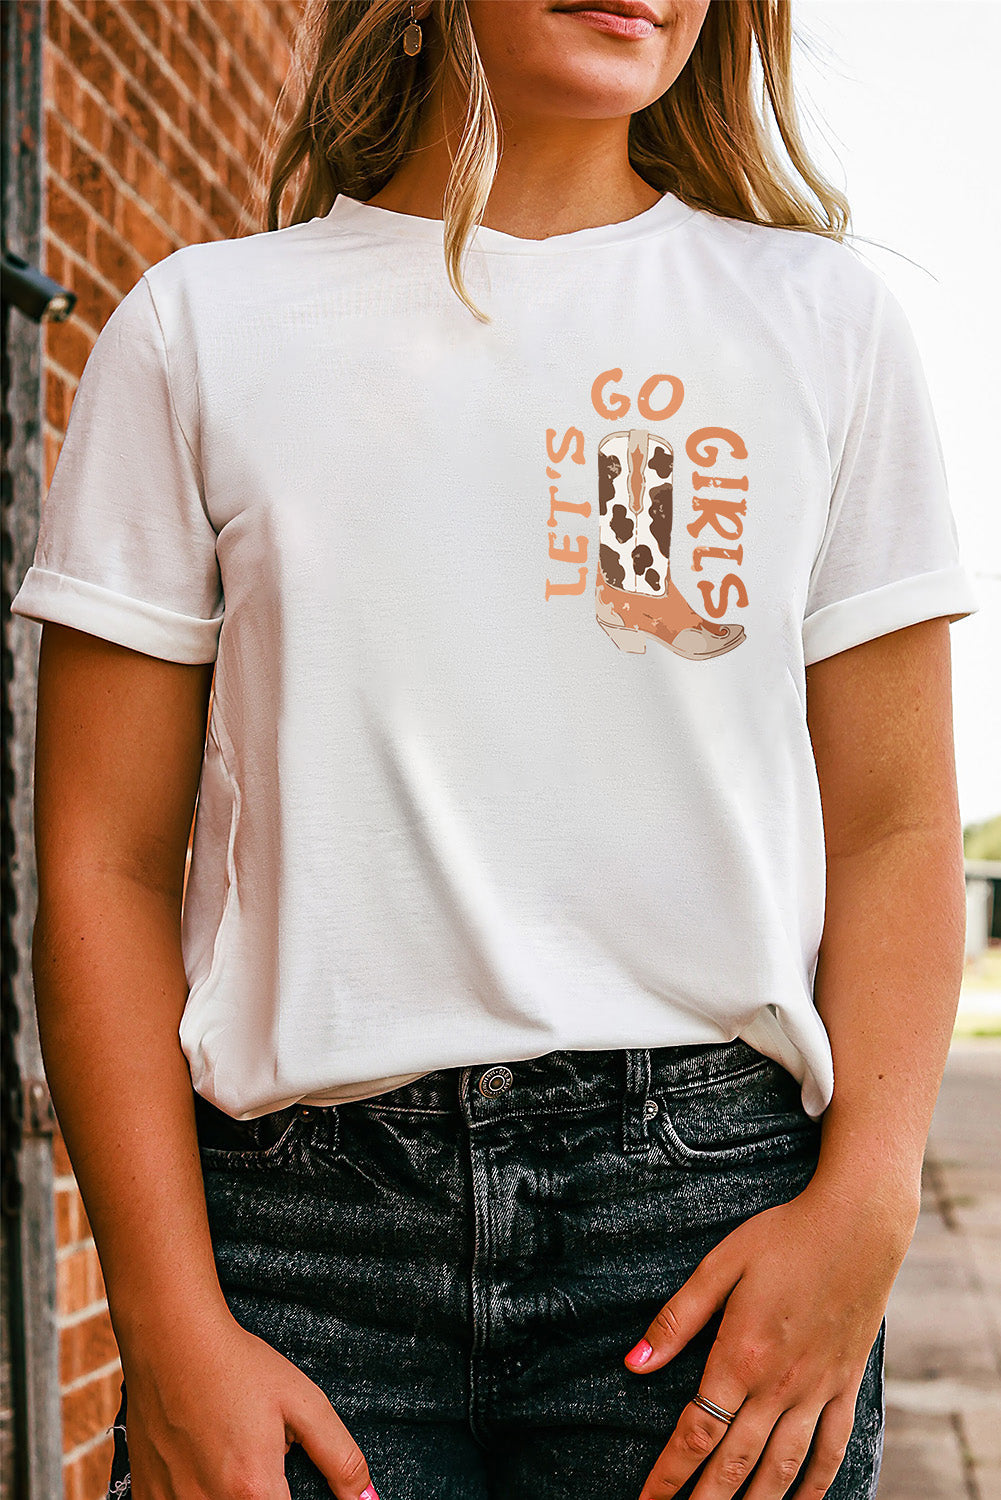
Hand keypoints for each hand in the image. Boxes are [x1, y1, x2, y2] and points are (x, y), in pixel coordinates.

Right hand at [118, 1305, 377, 1498]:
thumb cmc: (239, 1367)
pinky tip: (202, 1466)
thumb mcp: (303, 1402)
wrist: (171, 1341)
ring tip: (233, 1460)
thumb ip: (339, 1457)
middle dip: (265, 1497)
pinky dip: (197, 1494)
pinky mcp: (146, 1498)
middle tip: (262, 1468)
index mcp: (254, 1490)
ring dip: (232, 1496)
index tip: (289, 1487)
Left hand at [622, 1179, 916, 1498]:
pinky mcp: (847, 1386)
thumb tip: (634, 1363)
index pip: (696, 1434)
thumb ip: (677, 1319)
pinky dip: (815, 1488)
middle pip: (734, 1465)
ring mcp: (818, 1390)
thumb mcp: (720, 1265)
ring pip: (782, 1470)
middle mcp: (779, 1386)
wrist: (857, 1224)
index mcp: (741, 1356)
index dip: (669, 1475)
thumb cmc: (782, 1237)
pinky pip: (832, 1451)